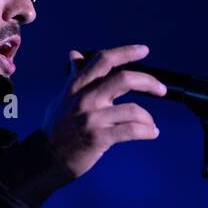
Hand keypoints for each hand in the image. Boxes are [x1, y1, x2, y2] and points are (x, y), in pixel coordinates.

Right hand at [42, 44, 165, 177]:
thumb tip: (74, 54)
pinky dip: (147, 131)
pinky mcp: (99, 137)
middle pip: (124, 79)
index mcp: (77, 85)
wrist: (46, 158)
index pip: (103, 60)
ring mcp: (92, 118)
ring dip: (148, 118)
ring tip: (151, 124)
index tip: (144, 50)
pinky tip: (152, 133)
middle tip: (161, 89)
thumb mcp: (61, 97)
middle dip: (148, 82)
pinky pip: (131, 130)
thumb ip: (73, 77)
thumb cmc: (55, 128)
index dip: (126, 52)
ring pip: (133, 109)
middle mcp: (85, 98)